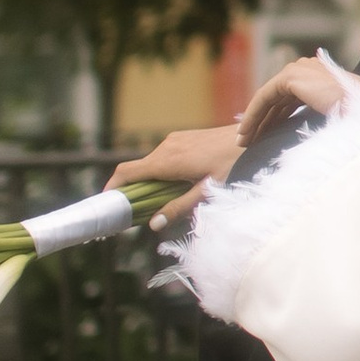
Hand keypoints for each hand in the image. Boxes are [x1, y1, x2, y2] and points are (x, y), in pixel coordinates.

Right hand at [108, 123, 239, 223]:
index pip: (126, 172)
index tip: (107, 204)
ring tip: (159, 202)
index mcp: (167, 161)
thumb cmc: (232, 165)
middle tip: (134, 213)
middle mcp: (166, 146)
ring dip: (149, 182)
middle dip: (132, 191)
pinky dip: (160, 172)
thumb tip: (152, 224)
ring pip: (150, 164)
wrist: (252, 137)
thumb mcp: (206, 191)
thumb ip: (178, 208)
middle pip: (137, 170)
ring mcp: (173, 140)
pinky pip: (162, 157)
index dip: (112, 187)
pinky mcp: (181, 138)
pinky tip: (176, 185)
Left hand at [237, 53, 348, 146]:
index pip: (290, 99)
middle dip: (262, 122)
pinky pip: (263, 98)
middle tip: (249, 143)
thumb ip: (323, 119)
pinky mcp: (289, 77)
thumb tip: (313, 141)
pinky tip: (245, 134)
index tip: (264, 140)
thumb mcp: (338, 118)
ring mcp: (299, 69)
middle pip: (277, 99)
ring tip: (243, 143)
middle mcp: (308, 68)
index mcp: (321, 76)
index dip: (275, 120)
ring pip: (267, 99)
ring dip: (253, 121)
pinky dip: (252, 116)